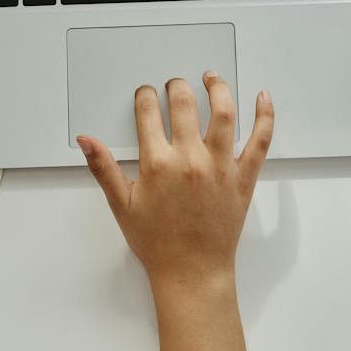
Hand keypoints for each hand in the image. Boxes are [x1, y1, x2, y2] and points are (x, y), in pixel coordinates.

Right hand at [78, 74, 272, 290]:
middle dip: (177, 87)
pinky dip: (265, 116)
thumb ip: (103, 168)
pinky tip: (262, 97)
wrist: (191, 272)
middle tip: (175, 85)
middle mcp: (191, 160)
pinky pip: (260, 141)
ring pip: (224, 113)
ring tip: (211, 78)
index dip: (145, 97)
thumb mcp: (121, 205)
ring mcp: (221, 167)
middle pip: (185, 104)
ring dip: (218, 88)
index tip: (146, 95)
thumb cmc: (157, 243)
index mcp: (159, 164)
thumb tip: (86, 139)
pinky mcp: (244, 178)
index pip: (149, 112)